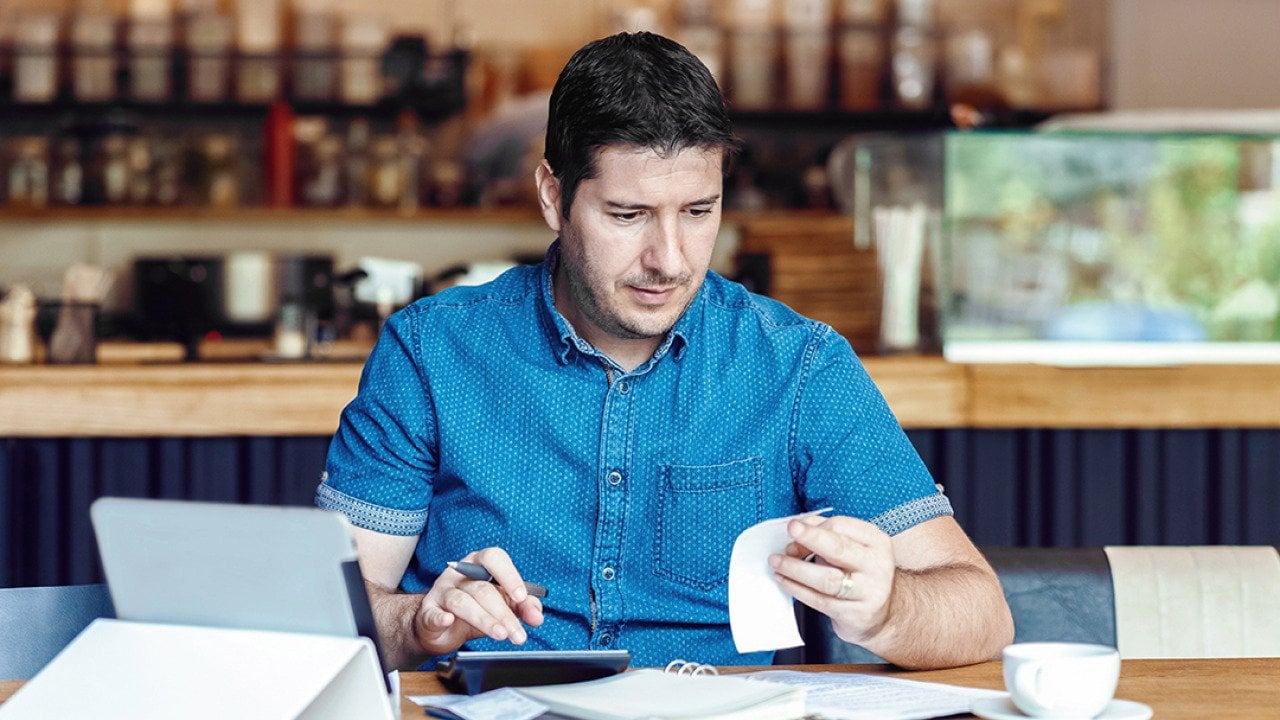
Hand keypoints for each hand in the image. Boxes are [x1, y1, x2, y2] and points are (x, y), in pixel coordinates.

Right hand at [412, 547, 543, 656]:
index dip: (509, 576)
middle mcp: (459, 573)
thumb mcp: (502, 604)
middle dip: (504, 614)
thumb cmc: (475, 609)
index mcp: (479, 564)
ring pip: (463, 602)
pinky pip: (433, 613)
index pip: (494, 558)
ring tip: (501, 635)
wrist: (440, 627)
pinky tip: (449, 621)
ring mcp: (442, 590)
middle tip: (517, 634)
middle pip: (483, 589)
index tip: (521, 597)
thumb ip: (522, 607)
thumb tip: (537, 617)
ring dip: (484, 620)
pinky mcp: (428, 611)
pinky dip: (441, 618)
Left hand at [768, 515, 895, 645]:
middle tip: (789, 532)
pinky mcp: (855, 614)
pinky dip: (797, 589)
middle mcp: (877, 566)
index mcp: (876, 542)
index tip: (793, 530)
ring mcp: (869, 592)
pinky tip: (784, 580)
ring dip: (795, 568)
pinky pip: (820, 600)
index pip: (841, 526)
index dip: (813, 528)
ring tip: (776, 562)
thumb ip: (825, 533)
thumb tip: (797, 528)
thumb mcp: (851, 547)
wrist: (882, 614)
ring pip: (826, 578)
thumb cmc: (859, 573)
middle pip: (838, 549)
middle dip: (809, 538)